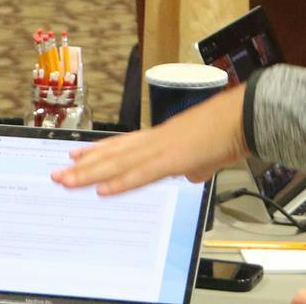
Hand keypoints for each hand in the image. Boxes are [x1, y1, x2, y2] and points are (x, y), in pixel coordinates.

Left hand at [51, 87, 247, 194]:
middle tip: (58, 173)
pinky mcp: (174, 159)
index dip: (98, 151)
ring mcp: (163, 148)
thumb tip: (192, 174)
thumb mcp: (208, 154)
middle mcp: (157, 139)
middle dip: (83, 166)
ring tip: (66, 180)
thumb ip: (196, 165)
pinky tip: (101, 190)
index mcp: (164, 137)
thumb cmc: (231, 130)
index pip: (123, 145)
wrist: (246, 115)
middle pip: (113, 154)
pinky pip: (141, 175)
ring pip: (118, 163)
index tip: (76, 156)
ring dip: (90, 174)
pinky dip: (120, 183)